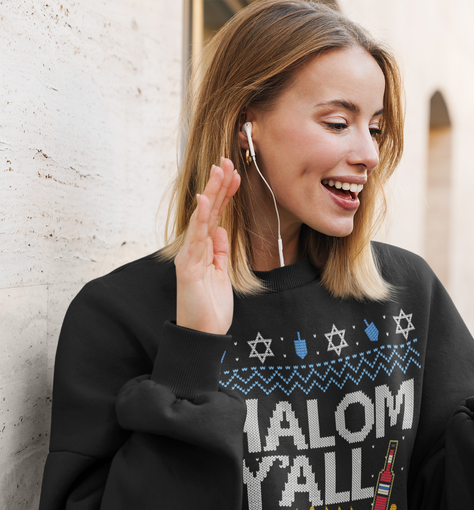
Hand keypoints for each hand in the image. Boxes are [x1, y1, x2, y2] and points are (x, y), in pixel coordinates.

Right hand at [174, 158, 240, 334]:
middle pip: (208, 211)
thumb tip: (220, 229)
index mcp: (204, 249)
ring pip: (202, 218)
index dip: (224, 193)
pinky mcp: (188, 267)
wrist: (204, 333)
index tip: (235, 173)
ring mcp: (190, 256)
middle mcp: (195, 248)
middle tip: (227, 161)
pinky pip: (195, 239)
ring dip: (211, 193)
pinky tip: (204, 200)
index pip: (216, 215)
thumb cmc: (211, 306)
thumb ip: (218, 251)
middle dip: (218, 186)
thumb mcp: (220, 273)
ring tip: (218, 171)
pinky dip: (199, 218)